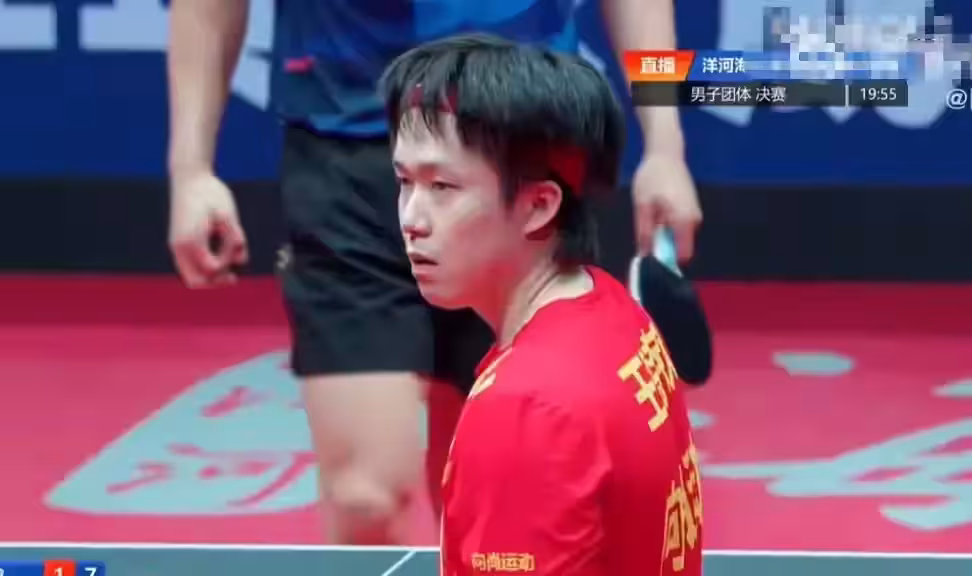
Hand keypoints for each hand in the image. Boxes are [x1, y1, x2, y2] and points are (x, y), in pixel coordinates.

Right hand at [168, 171, 247, 287]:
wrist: (188, 177)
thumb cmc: (210, 193)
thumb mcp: (227, 214)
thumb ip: (234, 238)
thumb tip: (241, 261)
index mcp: (191, 239)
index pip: (211, 269)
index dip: (228, 264)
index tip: (235, 249)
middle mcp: (180, 246)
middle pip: (196, 282)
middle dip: (217, 281)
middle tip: (233, 276)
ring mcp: (177, 246)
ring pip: (191, 277)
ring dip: (210, 274)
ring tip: (225, 257)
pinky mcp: (179, 243)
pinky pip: (190, 267)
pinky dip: (205, 266)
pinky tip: (218, 252)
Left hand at [631, 153, 701, 261]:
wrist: (666, 153)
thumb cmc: (652, 177)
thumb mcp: (642, 206)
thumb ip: (644, 232)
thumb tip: (644, 256)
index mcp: (684, 220)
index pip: (682, 256)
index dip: (667, 262)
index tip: (651, 262)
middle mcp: (695, 220)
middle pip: (680, 248)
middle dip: (663, 249)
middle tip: (645, 239)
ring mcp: (695, 214)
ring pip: (680, 238)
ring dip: (665, 236)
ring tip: (650, 222)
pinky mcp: (692, 209)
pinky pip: (681, 228)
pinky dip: (669, 228)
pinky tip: (658, 215)